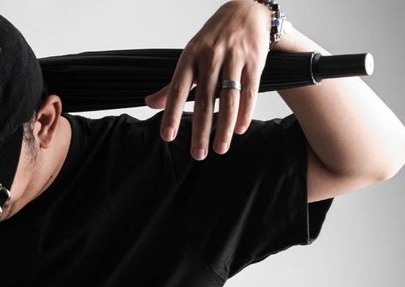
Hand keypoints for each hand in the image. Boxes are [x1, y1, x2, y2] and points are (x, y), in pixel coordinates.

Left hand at [144, 0, 271, 159]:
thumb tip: (149, 104)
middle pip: (204, 100)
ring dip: (224, 127)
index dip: (171, 113)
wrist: (247, 10)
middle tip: (198, 154)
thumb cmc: (213, 40)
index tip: (167, 137)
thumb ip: (172, 84)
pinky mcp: (255, 60)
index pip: (177, 89)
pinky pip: (249, 91)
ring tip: (220, 149)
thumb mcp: (189, 57)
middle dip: (201, 130)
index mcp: (190, 56)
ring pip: (228, 98)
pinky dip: (245, 112)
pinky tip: (239, 130)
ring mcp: (234, 58)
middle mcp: (211, 57)